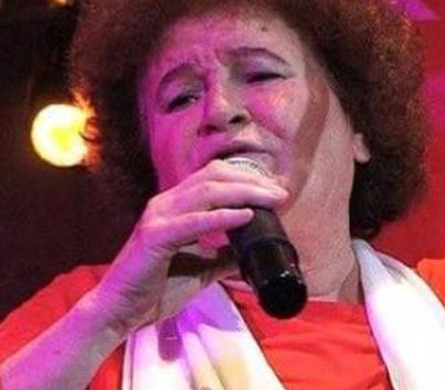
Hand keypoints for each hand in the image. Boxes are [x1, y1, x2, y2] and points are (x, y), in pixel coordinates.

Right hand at [86, 160, 288, 335]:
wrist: (120, 312)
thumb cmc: (155, 290)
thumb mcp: (200, 270)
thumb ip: (223, 257)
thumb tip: (251, 252)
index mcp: (174, 206)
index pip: (214, 177)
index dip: (246, 178)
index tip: (275, 190)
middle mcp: (165, 204)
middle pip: (214, 177)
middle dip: (252, 182)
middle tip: (280, 193)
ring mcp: (158, 217)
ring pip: (207, 192)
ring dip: (244, 193)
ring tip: (271, 200)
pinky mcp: (154, 237)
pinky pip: (193, 221)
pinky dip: (222, 217)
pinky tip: (244, 216)